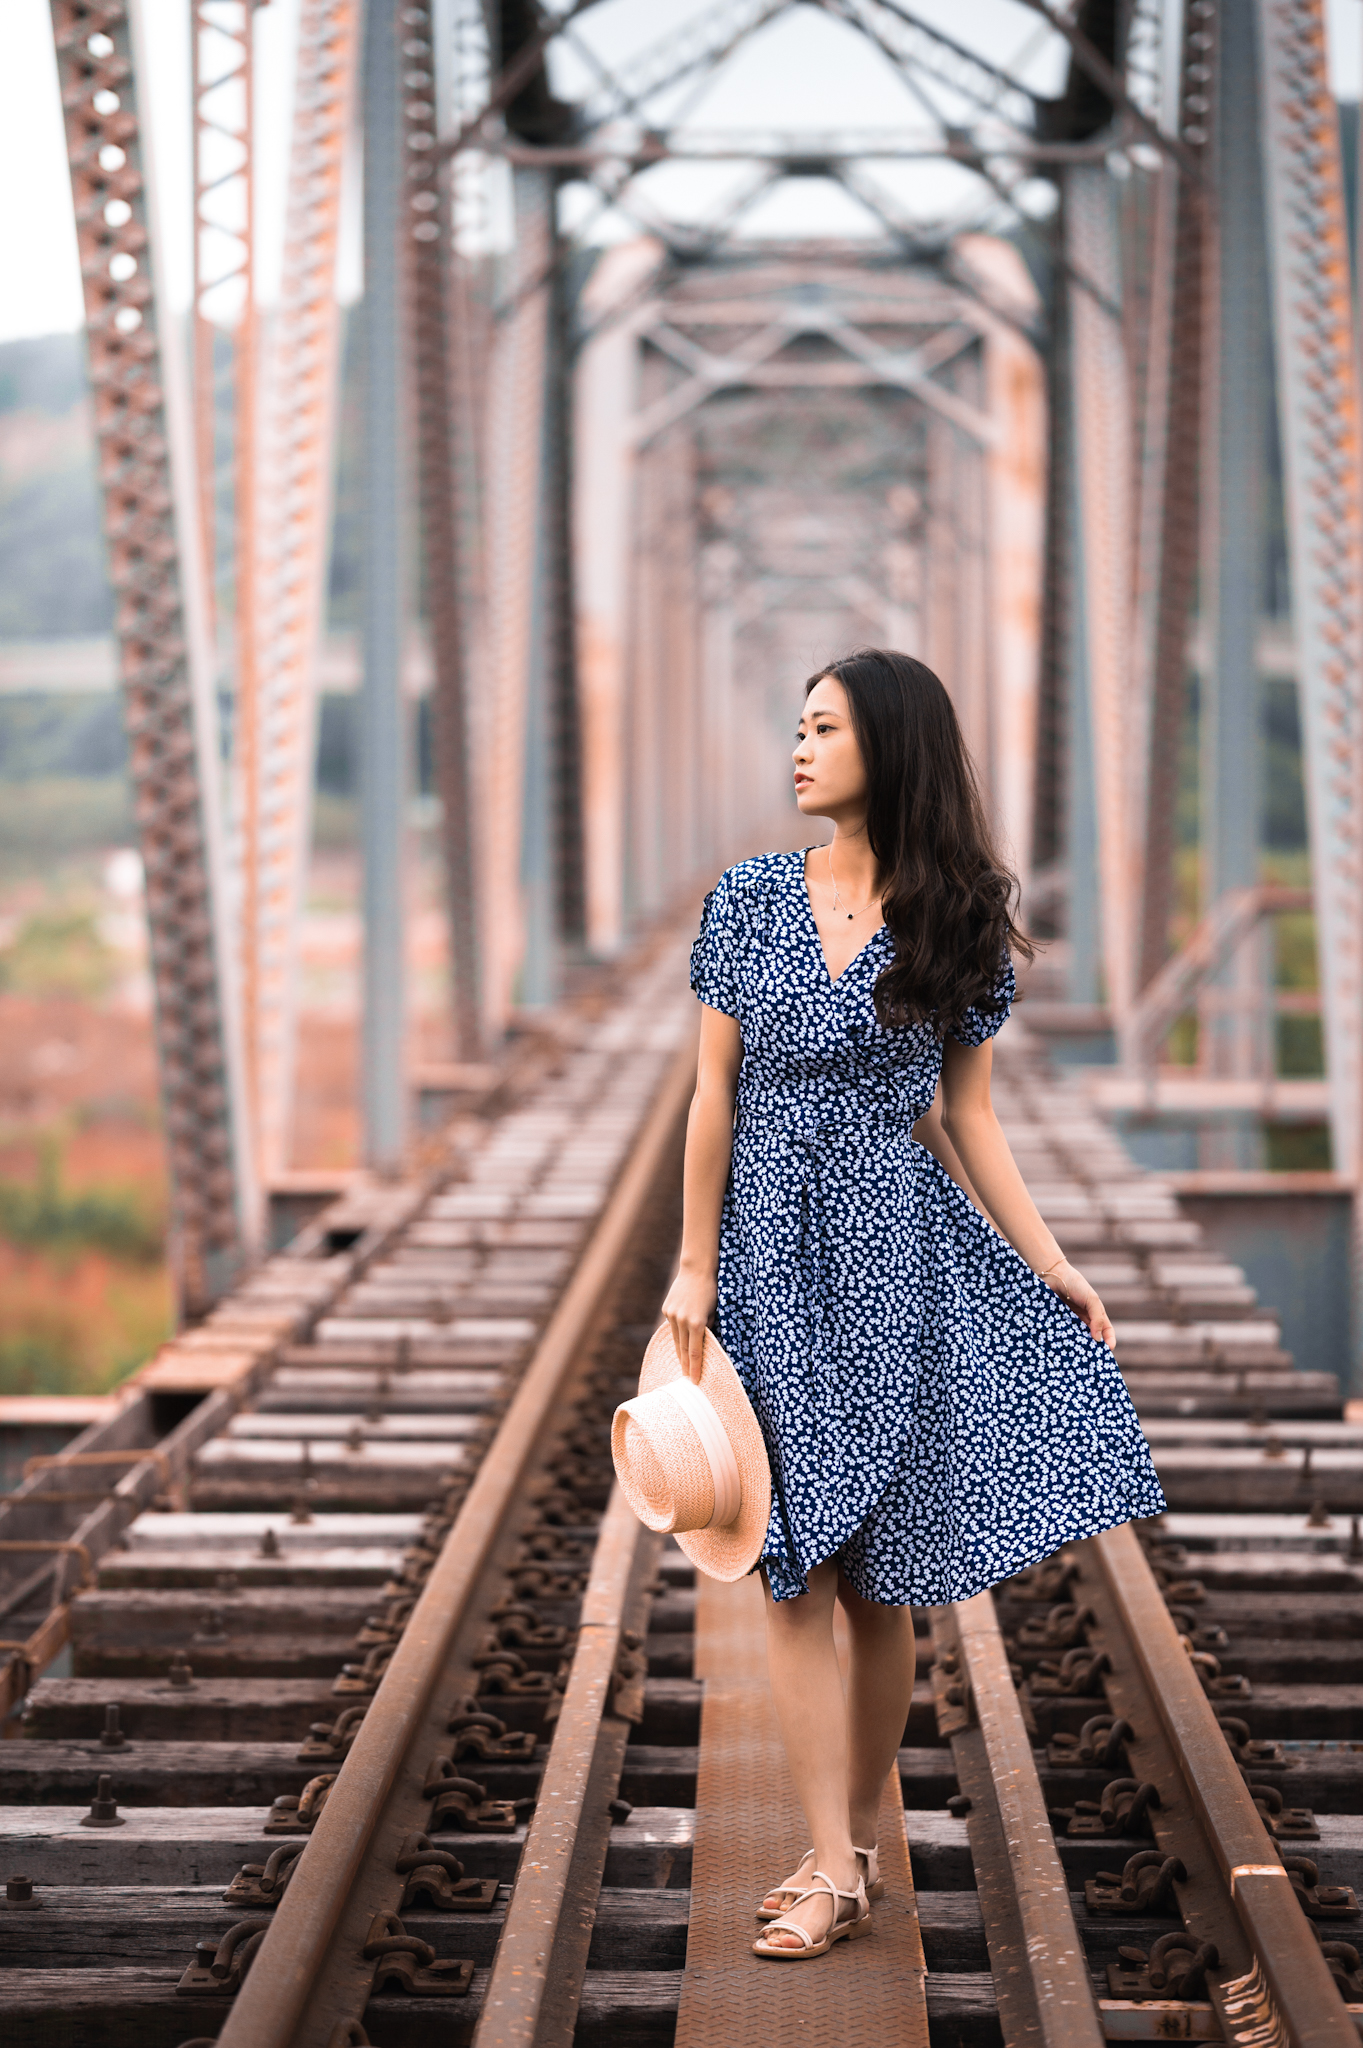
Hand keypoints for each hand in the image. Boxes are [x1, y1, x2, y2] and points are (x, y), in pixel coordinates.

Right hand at [661, 1266, 717, 1382]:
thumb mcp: (715, 1312)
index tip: (694, 1381)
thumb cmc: (712, 1290)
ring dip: (680, 1353)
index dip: (695, 1368)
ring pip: (676, 1340)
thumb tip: (705, 1344)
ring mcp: (672, 1315)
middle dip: (686, 1365)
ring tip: (683, 1366)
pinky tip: (680, 1344)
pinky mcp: (667, 1309)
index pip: (695, 1352)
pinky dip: (677, 1336)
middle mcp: (682, 1320)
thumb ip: (708, 1329)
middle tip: (687, 1379)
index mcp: (696, 1323)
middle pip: (683, 1349)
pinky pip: (673, 1327)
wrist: (697, 1269)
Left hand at [1043, 1259, 1114, 1349]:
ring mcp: (1070, 1323)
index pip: (1106, 1332)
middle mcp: (1083, 1321)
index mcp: (1095, 1315)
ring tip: (1077, 1356)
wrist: (1053, 1275)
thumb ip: (1097, 1318)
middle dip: (1092, 1349)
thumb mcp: (1091, 1299)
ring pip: (1076, 1340)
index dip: (1109, 1342)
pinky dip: (1063, 1342)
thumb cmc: (1075, 1284)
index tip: (1108, 1350)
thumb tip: (1098, 1339)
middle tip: (1091, 1358)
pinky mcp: (1056, 1324)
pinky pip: (1061, 1336)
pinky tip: (1063, 1348)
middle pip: (1090, 1339)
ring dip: (1077, 1348)